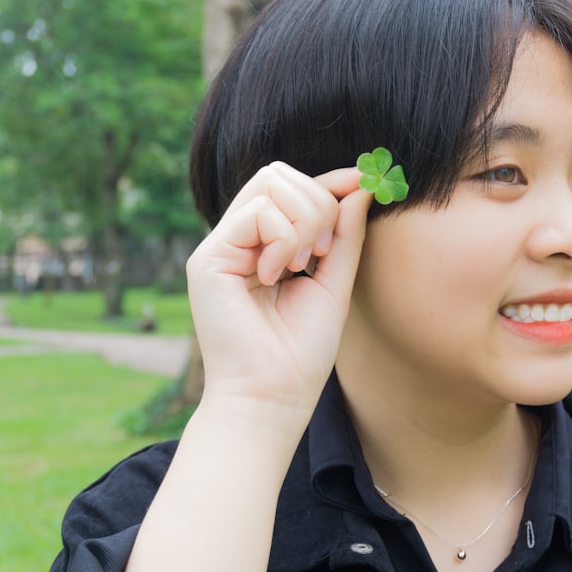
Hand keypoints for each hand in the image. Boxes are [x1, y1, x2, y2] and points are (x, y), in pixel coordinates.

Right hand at [185, 162, 371, 427]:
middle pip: (278, 174)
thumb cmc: (301, 352)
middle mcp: (239, 240)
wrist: (274, 396)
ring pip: (269, 184)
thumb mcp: (334, 283)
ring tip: (302, 265)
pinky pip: (257, 212)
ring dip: (303, 220)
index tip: (363, 180)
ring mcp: (220, 247)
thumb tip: (360, 186)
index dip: (330, 179)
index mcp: (264, 245)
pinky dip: (283, 238)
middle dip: (317, 203)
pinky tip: (278, 275)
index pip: (292, 188)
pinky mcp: (207, 259)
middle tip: (320, 253)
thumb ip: (344, 235)